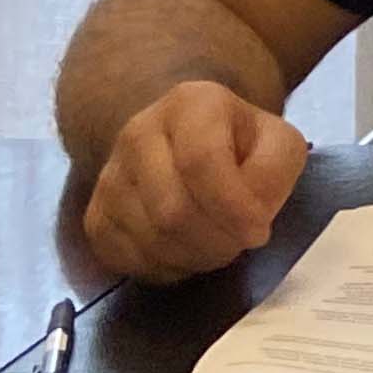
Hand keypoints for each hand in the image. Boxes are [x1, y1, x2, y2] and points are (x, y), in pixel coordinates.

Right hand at [80, 81, 307, 281]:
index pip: (201, 161)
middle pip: (172, 210)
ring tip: (218, 243)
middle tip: (239, 243)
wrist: (187, 142)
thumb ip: (274, 171)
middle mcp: (138, 133)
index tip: (258, 232)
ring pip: (150, 241)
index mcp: (190, 104)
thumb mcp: (277, 144)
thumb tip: (248, 216)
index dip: (232, 207)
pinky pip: (128, 261)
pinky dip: (167, 268)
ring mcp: (109, 176)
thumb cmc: (241, 145)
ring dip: (195, 257)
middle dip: (216, 242)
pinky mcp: (95, 216)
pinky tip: (187, 250)